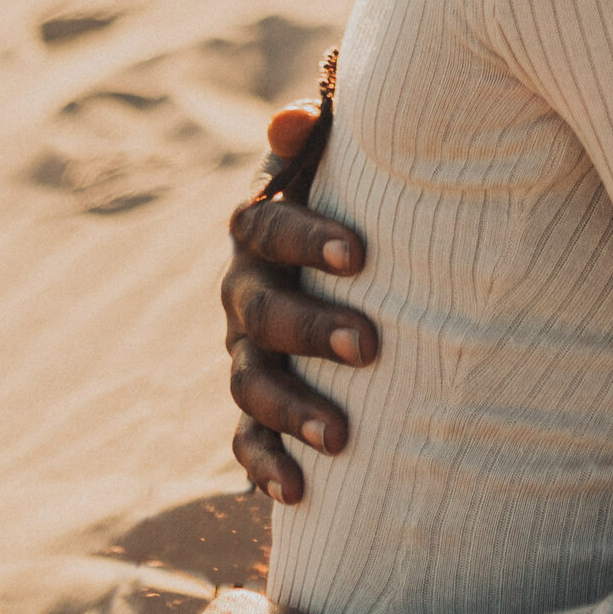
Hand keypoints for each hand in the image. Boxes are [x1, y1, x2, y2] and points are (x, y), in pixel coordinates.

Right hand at [223, 106, 377, 505]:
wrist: (342, 254)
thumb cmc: (357, 193)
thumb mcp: (340, 156)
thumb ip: (321, 133)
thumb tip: (290, 121)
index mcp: (258, 225)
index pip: (268, 225)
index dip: (307, 238)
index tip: (359, 253)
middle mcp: (242, 289)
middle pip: (261, 312)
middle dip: (312, 330)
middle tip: (371, 344)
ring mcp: (243, 351)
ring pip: (250, 383)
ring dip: (290, 410)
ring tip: (341, 435)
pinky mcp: (254, 405)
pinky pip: (245, 440)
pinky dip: (263, 466)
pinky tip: (295, 493)